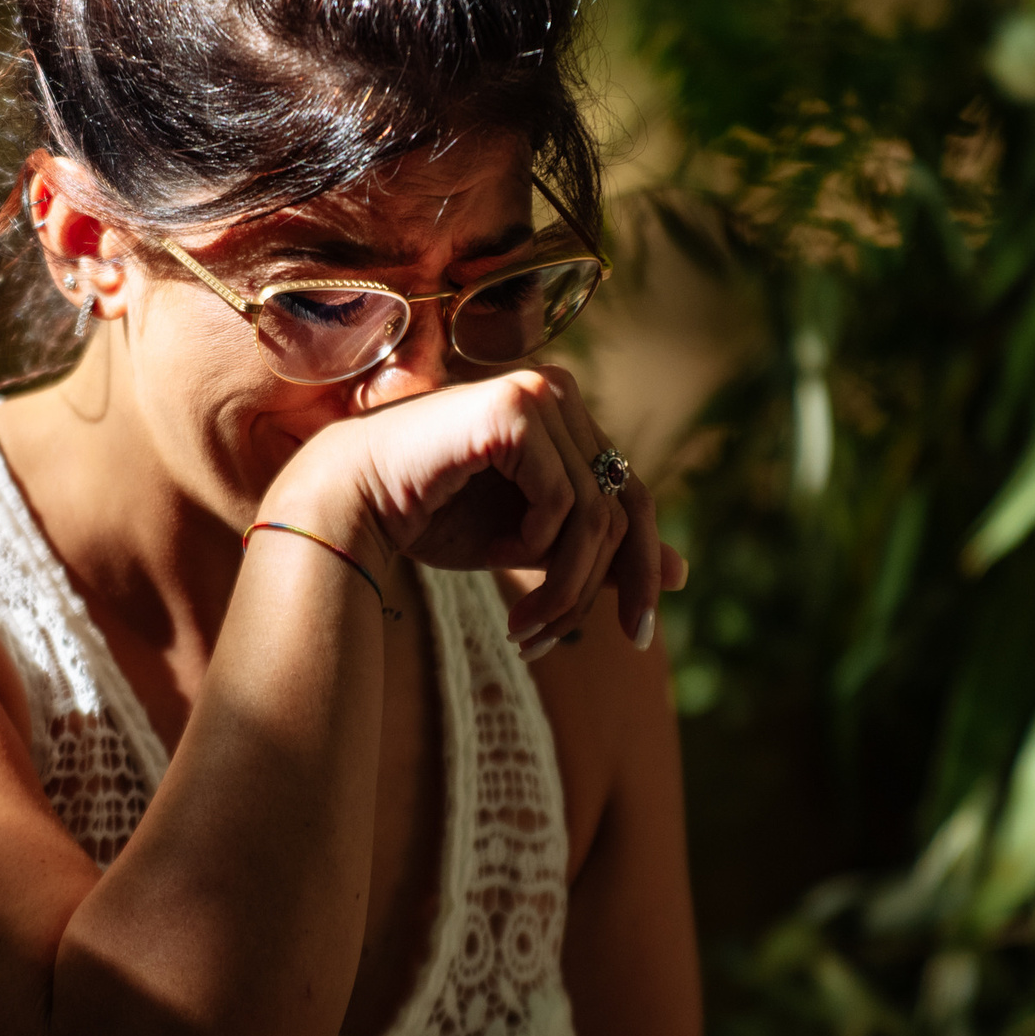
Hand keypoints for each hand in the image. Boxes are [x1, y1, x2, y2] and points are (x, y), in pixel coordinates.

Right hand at [265, 369, 686, 653]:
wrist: (351, 500)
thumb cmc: (432, 516)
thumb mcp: (529, 542)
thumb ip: (595, 547)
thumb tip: (683, 574)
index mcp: (568, 415)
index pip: (632, 497)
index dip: (643, 569)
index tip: (638, 638)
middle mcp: (561, 393)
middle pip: (624, 509)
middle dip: (597, 590)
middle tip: (554, 642)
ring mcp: (541, 393)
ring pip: (596, 515)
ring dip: (563, 586)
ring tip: (524, 627)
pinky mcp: (517, 408)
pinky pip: (563, 500)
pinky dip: (535, 543)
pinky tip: (496, 553)